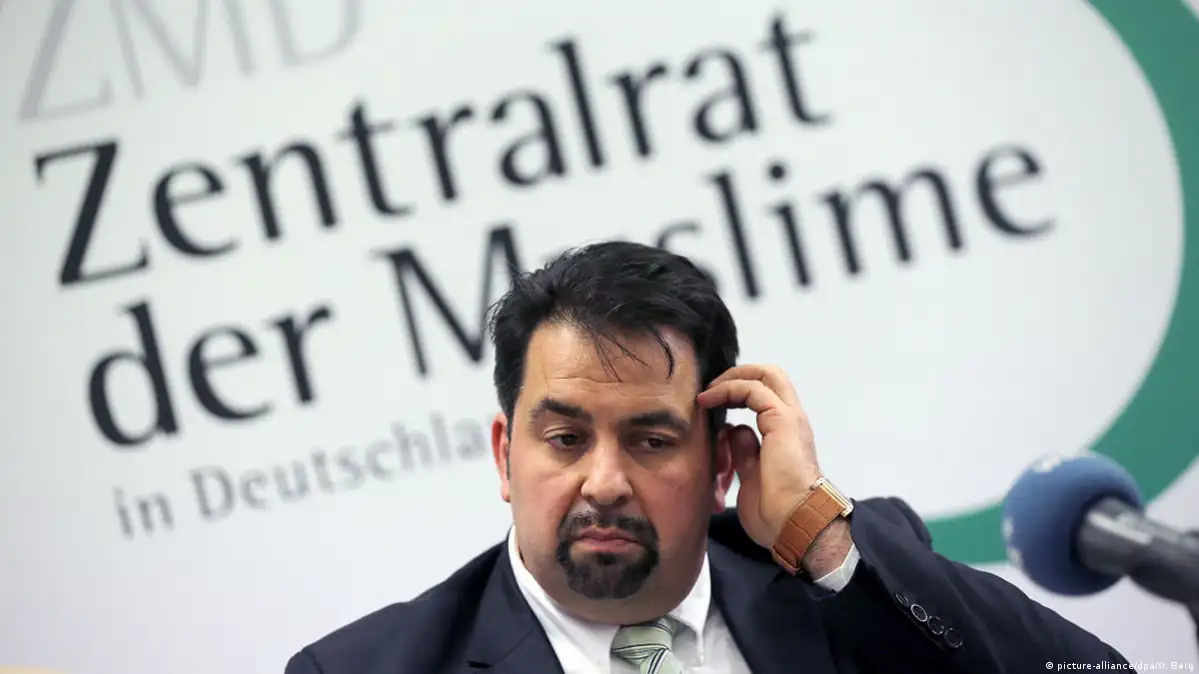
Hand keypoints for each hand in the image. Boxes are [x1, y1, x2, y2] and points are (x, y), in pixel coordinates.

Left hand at [696, 364, 823, 549]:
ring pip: (766, 374)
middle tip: (710, 388)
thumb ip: (744, 452)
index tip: (710, 403)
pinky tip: (708, 401)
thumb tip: (734, 432)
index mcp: (787, 434)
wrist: (796, 525)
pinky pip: (753, 389)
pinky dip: (728, 388)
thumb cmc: (777, 514)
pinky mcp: (782, 420)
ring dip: (731, 378)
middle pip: (770, 375)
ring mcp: (790, 418)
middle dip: (737, 374)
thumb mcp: (751, 476)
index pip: (766, 394)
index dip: (737, 390)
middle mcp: (792, 421)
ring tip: (707, 393)